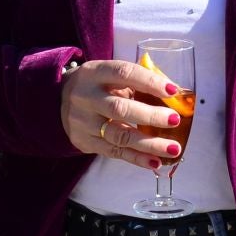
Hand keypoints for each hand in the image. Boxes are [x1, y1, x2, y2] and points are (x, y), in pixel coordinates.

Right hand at [58, 59, 181, 169]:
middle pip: (120, 108)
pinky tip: (154, 162)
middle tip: (174, 120)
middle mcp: (86, 97)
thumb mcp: (110, 75)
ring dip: (148, 144)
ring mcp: (83, 122)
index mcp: (95, 73)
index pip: (124, 74)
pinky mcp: (84, 142)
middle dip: (150, 116)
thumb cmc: (97, 85)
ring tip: (173, 148)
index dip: (150, 82)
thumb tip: (176, 94)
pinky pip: (113, 152)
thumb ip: (138, 83)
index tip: (173, 91)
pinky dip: (136, 158)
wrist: (58, 100)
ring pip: (118, 135)